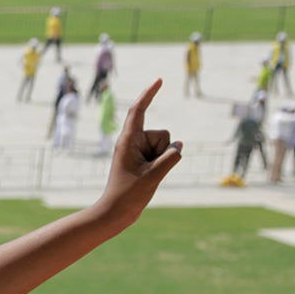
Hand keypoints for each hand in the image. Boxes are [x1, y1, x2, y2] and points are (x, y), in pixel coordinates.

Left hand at [92, 80, 182, 232]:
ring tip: (146, 176)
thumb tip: (179, 145)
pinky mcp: (143, 160)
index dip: (149, 94)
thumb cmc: (128, 195)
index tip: (159, 80)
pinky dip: (163, 164)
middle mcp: (132, 142)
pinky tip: (149, 178)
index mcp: (128, 140)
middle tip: (145, 172)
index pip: (138, 110)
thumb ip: (171, 157)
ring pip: (166, 145)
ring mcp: (138, 151)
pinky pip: (164, 155)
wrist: (115, 213)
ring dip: (163, 160)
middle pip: (162, 134)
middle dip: (163, 150)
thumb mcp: (154, 175)